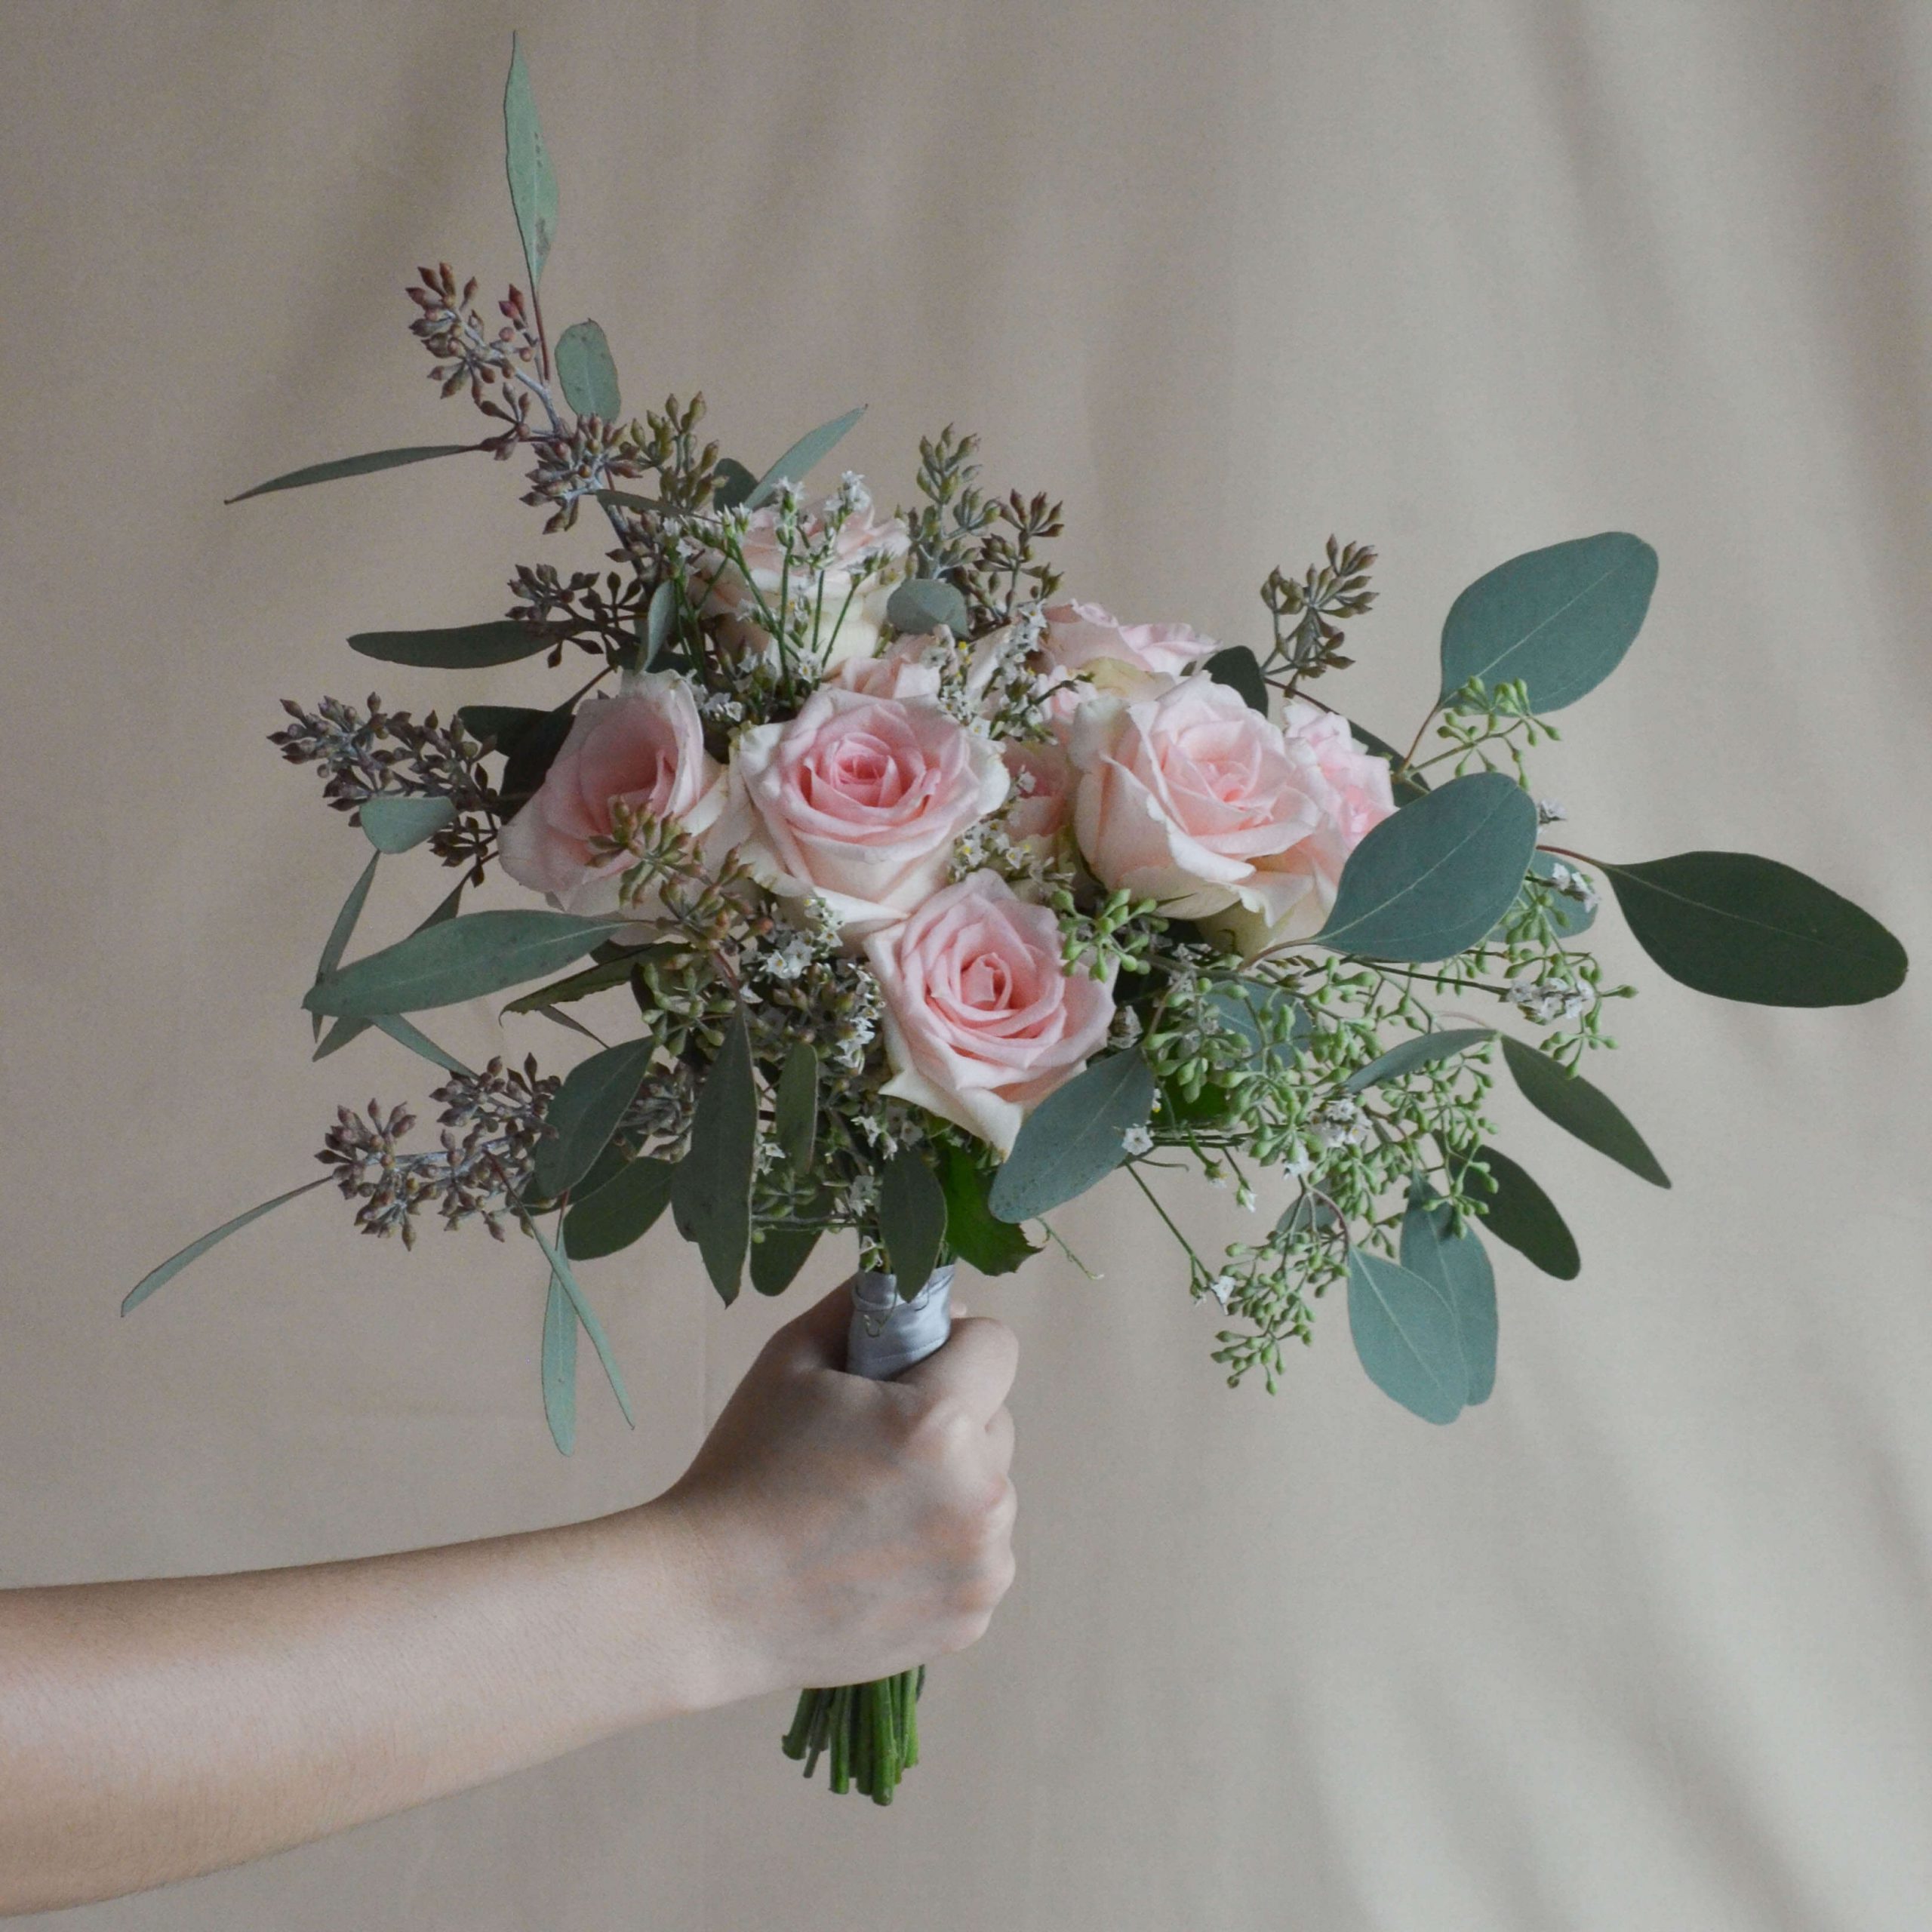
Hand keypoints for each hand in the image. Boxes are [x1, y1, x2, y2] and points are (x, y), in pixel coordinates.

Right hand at [656, 1280, 1018, 1701]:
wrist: (707, 1604)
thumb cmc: (742, 1471)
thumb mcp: (789, 1359)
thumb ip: (861, 1308)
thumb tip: (926, 1296)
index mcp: (937, 1424)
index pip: (995, 1345)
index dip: (951, 1344)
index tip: (909, 1366)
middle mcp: (978, 1497)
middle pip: (997, 1423)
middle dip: (950, 1422)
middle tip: (873, 1448)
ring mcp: (980, 1568)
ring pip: (991, 1494)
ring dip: (951, 1489)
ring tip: (869, 1512)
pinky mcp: (971, 1620)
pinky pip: (978, 1557)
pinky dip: (943, 1552)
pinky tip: (876, 1561)